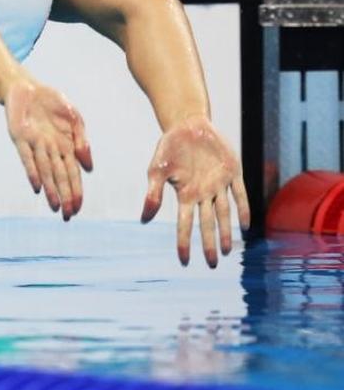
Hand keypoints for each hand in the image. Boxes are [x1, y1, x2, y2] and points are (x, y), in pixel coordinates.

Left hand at [5, 80, 92, 217]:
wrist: (27, 87)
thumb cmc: (53, 103)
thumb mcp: (74, 118)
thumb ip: (82, 141)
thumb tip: (89, 167)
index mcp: (65, 146)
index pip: (72, 173)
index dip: (75, 191)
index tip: (78, 208)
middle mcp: (50, 149)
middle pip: (59, 177)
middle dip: (64, 196)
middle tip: (68, 216)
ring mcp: (35, 144)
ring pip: (44, 171)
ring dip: (50, 189)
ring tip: (54, 207)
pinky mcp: (20, 137)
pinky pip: (27, 157)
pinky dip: (32, 171)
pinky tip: (37, 186)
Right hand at [142, 116, 250, 267]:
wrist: (187, 126)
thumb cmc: (169, 148)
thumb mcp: (156, 171)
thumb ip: (153, 195)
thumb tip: (144, 219)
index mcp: (185, 195)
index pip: (185, 224)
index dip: (185, 243)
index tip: (184, 262)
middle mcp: (203, 194)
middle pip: (207, 224)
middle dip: (210, 244)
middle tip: (213, 264)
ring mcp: (218, 184)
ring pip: (224, 213)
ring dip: (226, 231)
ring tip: (228, 251)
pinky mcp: (232, 172)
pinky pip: (239, 194)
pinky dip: (242, 208)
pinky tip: (244, 224)